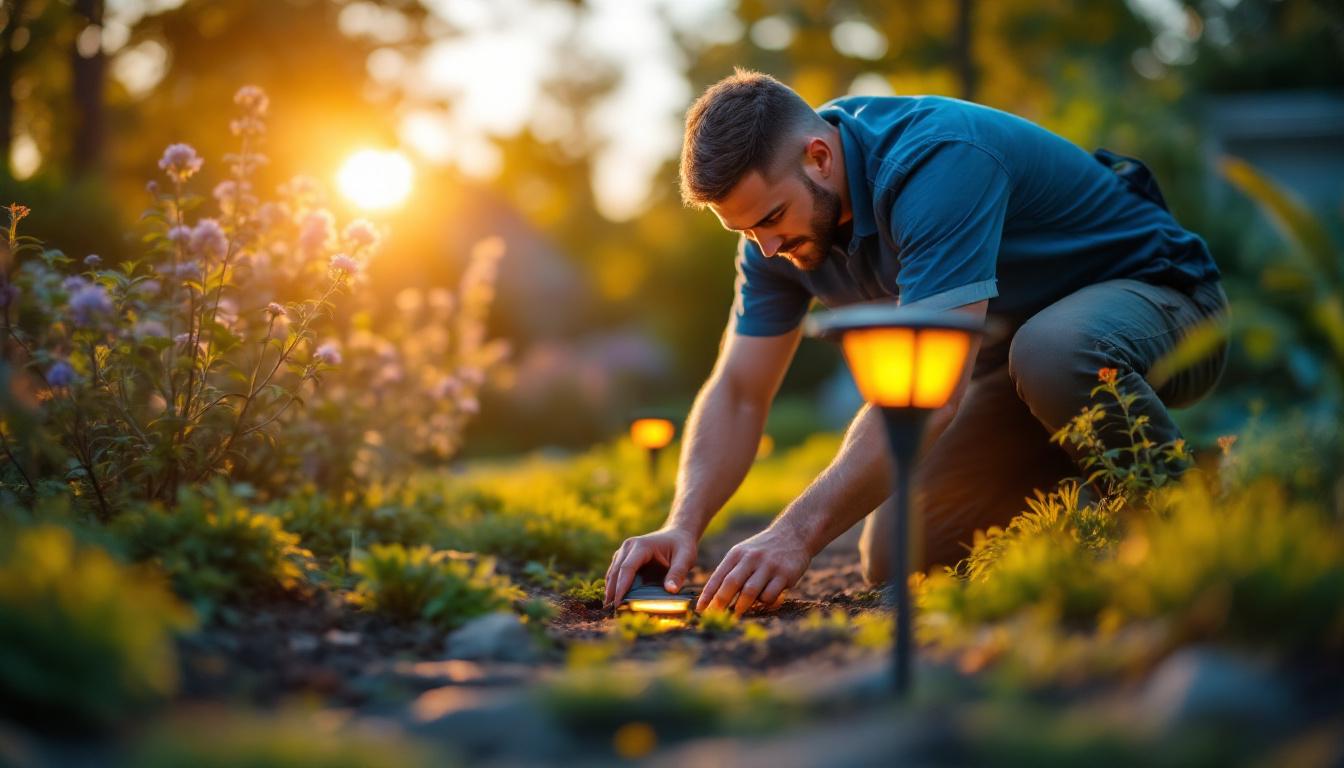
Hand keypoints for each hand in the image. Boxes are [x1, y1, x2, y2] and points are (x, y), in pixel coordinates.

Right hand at [603, 527, 697, 608]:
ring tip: (609, 610)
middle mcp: (629, 547)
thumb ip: (678, 574)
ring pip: (612, 573)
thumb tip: (671, 590)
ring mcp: (624, 552)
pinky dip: (614, 587)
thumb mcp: (685, 558)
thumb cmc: (682, 546)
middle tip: (610, 612)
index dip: (621, 587)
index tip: (617, 604)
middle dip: (612, 592)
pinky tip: (615, 601)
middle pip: (616, 572)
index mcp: (642, 546)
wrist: (677, 535)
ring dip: (610, 591)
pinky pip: (615, 574)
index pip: (627, 568)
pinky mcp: (624, 558)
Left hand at [696, 524, 810, 616]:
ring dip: (741, 606)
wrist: (793, 534)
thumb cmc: (763, 550)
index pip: (718, 577)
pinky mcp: (784, 574)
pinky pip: (770, 595)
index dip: (708, 595)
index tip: (700, 610)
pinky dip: (764, 602)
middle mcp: (751, 558)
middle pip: (731, 583)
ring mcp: (768, 566)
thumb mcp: (744, 554)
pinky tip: (764, 601)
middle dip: (720, 603)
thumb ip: (731, 572)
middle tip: (714, 617)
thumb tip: (714, 598)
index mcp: (737, 554)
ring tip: (735, 615)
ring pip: (750, 591)